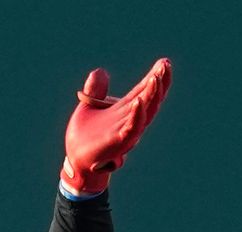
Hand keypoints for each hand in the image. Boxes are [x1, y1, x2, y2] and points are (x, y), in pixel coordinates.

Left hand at [60, 58, 171, 195]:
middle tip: (165, 65)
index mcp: (125, 110)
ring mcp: (126, 132)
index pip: (144, 91)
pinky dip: (136, 115)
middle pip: (150, 100)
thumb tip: (99, 71)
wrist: (75, 160)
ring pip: (145, 112)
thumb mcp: (89, 108)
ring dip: (151, 95)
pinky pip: (131, 129)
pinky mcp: (117, 143)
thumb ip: (95, 91)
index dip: (155, 77)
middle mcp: (130, 120)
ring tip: (156, 78)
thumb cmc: (83, 137)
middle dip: (159, 83)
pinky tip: (138, 101)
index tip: (164, 62)